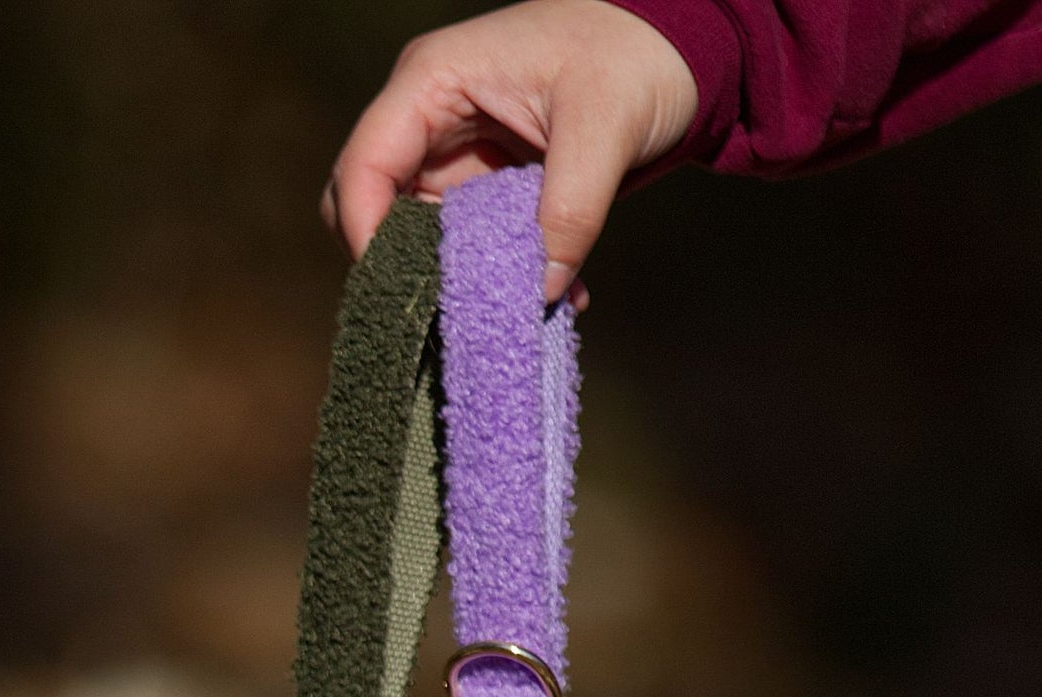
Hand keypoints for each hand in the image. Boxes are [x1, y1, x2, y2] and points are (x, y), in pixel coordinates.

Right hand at [329, 0, 701, 304]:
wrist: (677, 42)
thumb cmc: (635, 53)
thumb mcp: (606, 126)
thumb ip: (571, 209)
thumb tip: (542, 291)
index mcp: (434, 80)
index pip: (364, 166)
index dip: (366, 232)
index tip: (399, 293)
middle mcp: (428, 115)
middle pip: (368, 203)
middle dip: (400, 263)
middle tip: (447, 308)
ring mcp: (453, 148)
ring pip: (416, 231)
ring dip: (455, 275)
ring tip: (515, 303)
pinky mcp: (482, 178)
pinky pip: (465, 239)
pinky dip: (494, 270)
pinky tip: (548, 289)